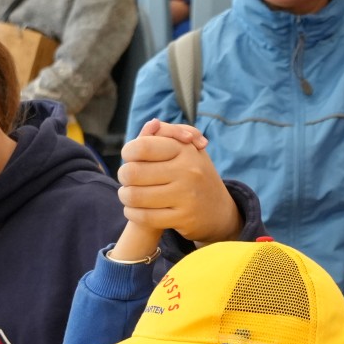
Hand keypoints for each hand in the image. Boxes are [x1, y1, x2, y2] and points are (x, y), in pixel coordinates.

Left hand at [118, 120, 241, 244]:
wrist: (219, 211)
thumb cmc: (195, 174)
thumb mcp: (187, 149)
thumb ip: (167, 132)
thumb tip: (152, 124)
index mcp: (185, 151)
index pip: (142, 147)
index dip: (128, 152)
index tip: (131, 158)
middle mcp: (188, 172)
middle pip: (132, 172)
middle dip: (123, 176)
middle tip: (127, 179)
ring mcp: (187, 197)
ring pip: (135, 196)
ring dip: (125, 196)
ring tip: (128, 194)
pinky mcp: (183, 219)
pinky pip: (145, 217)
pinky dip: (133, 213)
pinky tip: (134, 210)